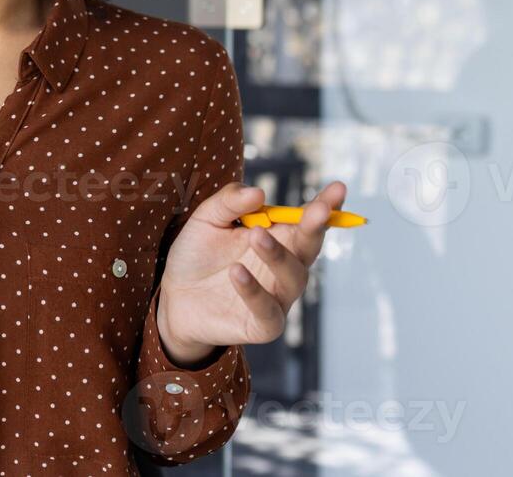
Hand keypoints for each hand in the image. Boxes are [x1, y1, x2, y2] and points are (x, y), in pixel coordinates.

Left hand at [156, 181, 346, 363]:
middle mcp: (284, 267)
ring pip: (293, 277)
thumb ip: (230, 202)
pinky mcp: (263, 325)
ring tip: (256, 235)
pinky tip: (237, 272)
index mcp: (278, 237)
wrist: (174, 296)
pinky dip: (255, 292)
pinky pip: (268, 311)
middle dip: (315, 227)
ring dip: (278, 255)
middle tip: (317, 210)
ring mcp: (277, 297)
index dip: (325, 205)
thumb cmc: (198, 254)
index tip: (338, 188)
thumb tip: (259, 192)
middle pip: (309, 247)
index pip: (307, 221)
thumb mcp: (207, 219)